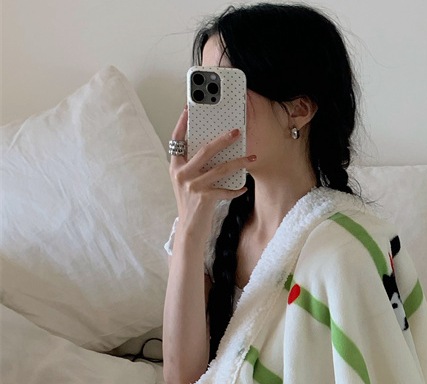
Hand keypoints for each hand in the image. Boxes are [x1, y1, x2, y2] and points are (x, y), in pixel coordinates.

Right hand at [168, 107, 255, 227]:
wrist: (189, 230)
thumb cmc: (191, 204)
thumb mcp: (186, 182)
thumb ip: (194, 166)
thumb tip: (214, 149)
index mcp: (175, 166)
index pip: (177, 139)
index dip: (183, 123)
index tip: (190, 109)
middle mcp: (182, 174)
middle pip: (205, 150)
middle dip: (223, 140)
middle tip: (237, 131)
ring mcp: (193, 186)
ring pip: (220, 168)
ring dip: (238, 162)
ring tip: (251, 157)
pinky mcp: (204, 198)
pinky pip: (226, 190)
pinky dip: (236, 189)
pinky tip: (244, 187)